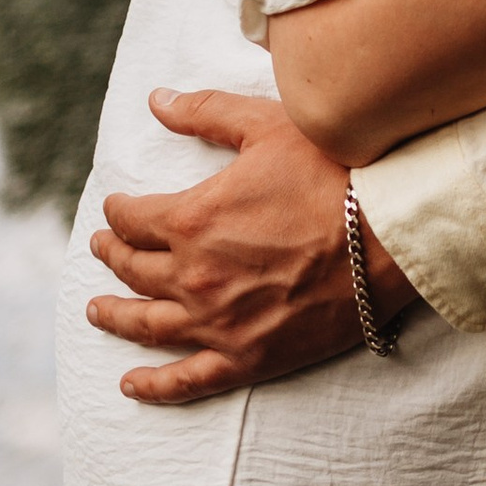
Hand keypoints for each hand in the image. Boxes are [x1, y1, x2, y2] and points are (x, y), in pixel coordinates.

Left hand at [85, 89, 421, 405]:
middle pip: (132, 270)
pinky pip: (187, 380)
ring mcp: (218, 324)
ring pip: (147, 325)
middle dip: (111, 255)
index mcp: (191, 221)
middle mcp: (193, 277)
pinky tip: (131, 384)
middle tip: (101, 248)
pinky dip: (154, 385)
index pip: (132, 219)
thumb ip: (205, 113)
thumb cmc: (333, 174)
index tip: (116, 207)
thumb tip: (156, 101)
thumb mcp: (266, 126)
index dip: (118, 211)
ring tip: (96, 309)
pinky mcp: (248, 357)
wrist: (389, 237)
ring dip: (115, 315)